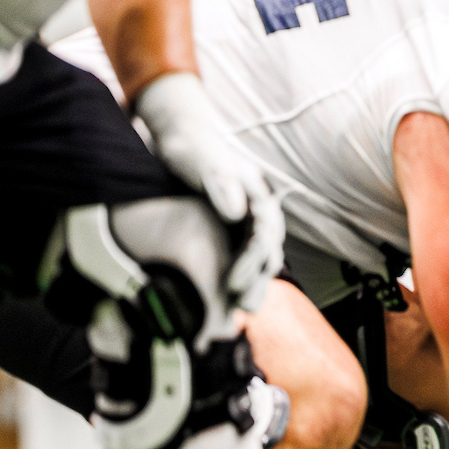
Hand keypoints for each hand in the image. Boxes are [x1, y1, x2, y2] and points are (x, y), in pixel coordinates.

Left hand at [132, 73, 282, 309]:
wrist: (182, 137)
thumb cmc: (191, 147)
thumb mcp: (201, 161)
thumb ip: (219, 183)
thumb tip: (237, 213)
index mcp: (257, 195)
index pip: (262, 236)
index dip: (250, 263)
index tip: (233, 285)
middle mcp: (258, 210)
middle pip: (266, 251)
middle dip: (256, 281)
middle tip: (243, 308)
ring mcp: (247, 219)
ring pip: (259, 257)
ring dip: (251, 283)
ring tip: (240, 310)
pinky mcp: (234, 227)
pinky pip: (243, 255)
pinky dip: (239, 275)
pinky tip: (227, 295)